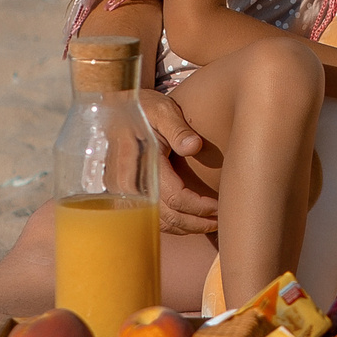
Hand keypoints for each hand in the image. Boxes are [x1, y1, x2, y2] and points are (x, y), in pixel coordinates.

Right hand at [108, 89, 219, 234]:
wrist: (116, 110)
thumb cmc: (143, 109)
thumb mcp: (162, 110)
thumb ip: (178, 129)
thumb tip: (194, 146)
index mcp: (142, 162)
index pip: (175, 197)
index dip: (200, 206)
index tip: (219, 205)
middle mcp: (129, 183)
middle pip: (168, 216)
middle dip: (196, 223)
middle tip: (220, 221)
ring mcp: (124, 193)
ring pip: (158, 222)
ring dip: (185, 227)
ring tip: (209, 223)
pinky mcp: (124, 196)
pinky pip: (149, 218)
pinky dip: (170, 224)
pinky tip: (189, 220)